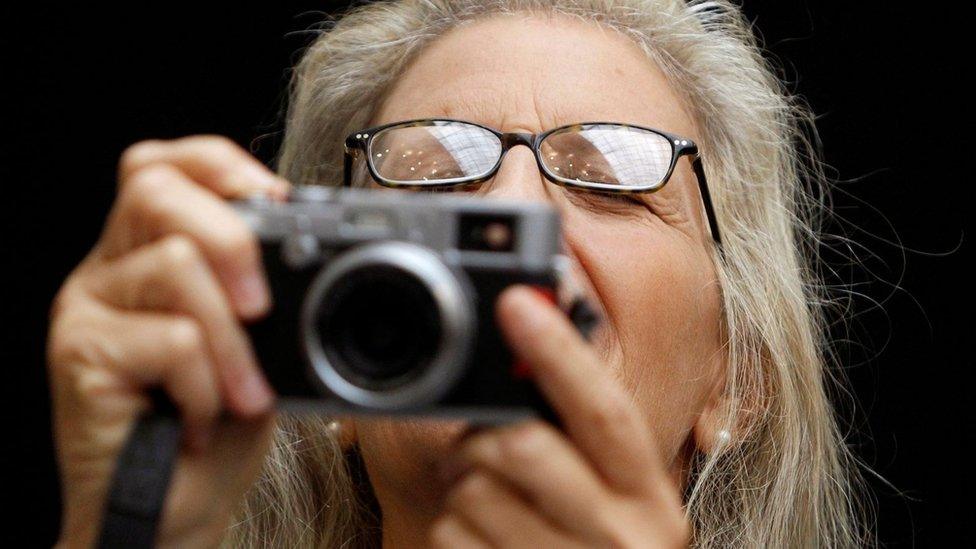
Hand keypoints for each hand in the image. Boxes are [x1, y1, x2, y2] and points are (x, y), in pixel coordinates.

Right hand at [47, 136, 288, 547]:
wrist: (175, 512)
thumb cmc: (218, 427)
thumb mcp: (258, 345)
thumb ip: (263, 292)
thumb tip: (310, 251)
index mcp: (151, 252)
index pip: (166, 164)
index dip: (221, 164)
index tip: (277, 202)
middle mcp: (110, 268)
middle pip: (154, 187)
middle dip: (230, 237)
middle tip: (262, 307)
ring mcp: (88, 307)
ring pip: (175, 266)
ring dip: (232, 342)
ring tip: (242, 396)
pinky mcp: (78, 354)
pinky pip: (169, 339)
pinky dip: (206, 384)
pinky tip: (199, 418)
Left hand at [430, 286, 690, 547]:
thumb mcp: (620, 499)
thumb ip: (585, 439)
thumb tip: (534, 355)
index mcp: (647, 494)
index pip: (602, 410)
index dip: (558, 352)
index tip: (515, 302)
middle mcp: (619, 536)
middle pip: (523, 447)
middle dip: (480, 439)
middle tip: (473, 448)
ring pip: (472, 492)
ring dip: (458, 487)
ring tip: (478, 501)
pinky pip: (449, 536)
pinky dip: (448, 528)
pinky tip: (477, 539)